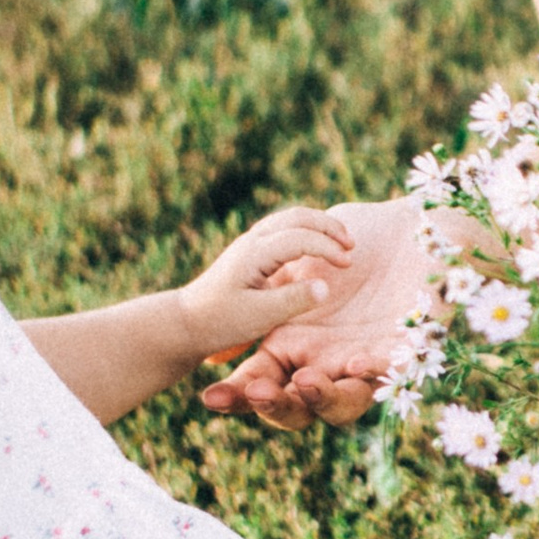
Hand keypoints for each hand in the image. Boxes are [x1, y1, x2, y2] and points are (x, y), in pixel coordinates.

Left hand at [174, 207, 354, 365]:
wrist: (187, 321)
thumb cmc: (220, 321)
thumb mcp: (259, 316)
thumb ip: (294, 300)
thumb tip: (326, 286)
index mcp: (255, 253)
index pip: (299, 237)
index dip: (327, 247)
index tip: (348, 264)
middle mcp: (253, 241)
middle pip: (297, 217)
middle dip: (328, 226)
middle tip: (351, 245)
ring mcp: (251, 243)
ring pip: (290, 218)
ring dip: (319, 225)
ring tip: (342, 241)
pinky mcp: (252, 251)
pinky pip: (284, 228)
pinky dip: (307, 230)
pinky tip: (318, 245)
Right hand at [201, 198, 431, 434]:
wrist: (417, 224)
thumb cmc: (359, 239)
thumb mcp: (301, 259)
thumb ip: (268, 290)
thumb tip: (221, 342)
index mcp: (296, 343)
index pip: (262, 382)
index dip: (237, 396)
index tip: (210, 395)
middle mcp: (327, 362)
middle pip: (296, 407)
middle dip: (273, 406)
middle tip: (257, 391)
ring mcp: (365, 364)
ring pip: (341, 406)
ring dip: (320, 399)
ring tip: (306, 380)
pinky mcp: (406, 356)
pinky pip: (388, 378)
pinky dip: (370, 374)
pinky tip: (353, 362)